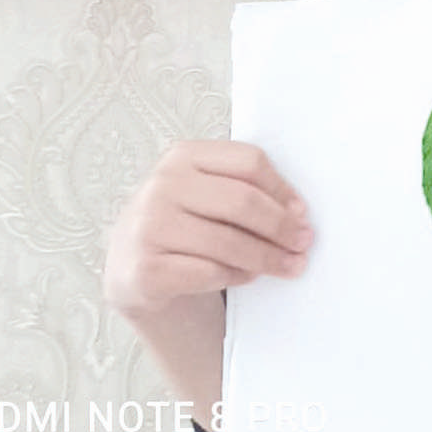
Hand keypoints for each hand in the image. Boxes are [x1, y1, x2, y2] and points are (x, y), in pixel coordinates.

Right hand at [103, 140, 313, 317]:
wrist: (128, 264)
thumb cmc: (180, 221)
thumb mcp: (201, 190)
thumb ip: (239, 187)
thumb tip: (296, 213)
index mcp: (183, 155)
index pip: (248, 162)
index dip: (282, 188)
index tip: (302, 212)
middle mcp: (162, 185)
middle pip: (242, 201)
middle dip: (281, 226)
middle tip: (304, 242)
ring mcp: (150, 227)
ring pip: (228, 242)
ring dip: (267, 257)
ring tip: (289, 265)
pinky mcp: (146, 269)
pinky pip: (209, 272)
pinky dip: (237, 275)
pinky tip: (249, 276)